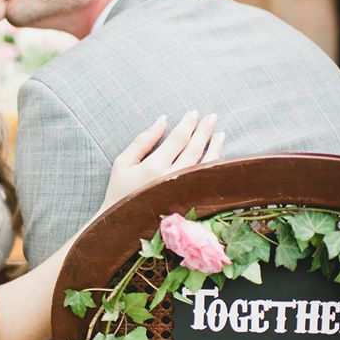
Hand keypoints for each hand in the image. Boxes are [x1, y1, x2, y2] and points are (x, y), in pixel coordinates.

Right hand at [101, 111, 223, 210]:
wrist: (122, 227)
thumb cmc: (120, 192)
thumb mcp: (123, 162)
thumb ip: (143, 140)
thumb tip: (163, 119)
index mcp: (154, 167)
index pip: (178, 138)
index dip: (188, 123)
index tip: (194, 113)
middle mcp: (172, 179)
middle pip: (194, 148)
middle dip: (204, 130)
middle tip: (212, 116)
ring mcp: (184, 192)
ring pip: (205, 164)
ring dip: (214, 146)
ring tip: (219, 133)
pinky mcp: (190, 201)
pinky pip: (206, 180)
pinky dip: (214, 165)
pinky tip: (217, 155)